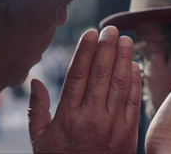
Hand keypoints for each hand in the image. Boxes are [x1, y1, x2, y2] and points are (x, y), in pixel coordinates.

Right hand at [28, 26, 141, 152]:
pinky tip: (135, 65)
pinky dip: (135, 81)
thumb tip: (35, 82)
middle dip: (106, 47)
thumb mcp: (40, 141)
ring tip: (125, 39)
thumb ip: (38, 110)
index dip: (85, 50)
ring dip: (124, 58)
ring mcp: (112, 126)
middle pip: (100, 74)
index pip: (77, 74)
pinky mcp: (128, 134)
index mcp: (67, 117)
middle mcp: (90, 118)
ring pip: (119, 84)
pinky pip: (133, 101)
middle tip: (111, 29)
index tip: (90, 33)